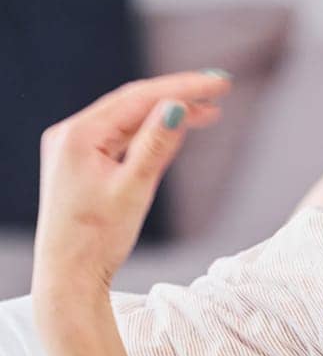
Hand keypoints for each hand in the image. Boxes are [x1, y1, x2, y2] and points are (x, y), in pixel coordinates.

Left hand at [32, 71, 230, 306]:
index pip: (139, 98)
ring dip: (167, 114)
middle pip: (133, 103)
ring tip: (209, 112)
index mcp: (79, 134)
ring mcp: (74, 147)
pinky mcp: (81, 163)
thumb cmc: (98, 238)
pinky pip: (121, 138)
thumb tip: (177, 107)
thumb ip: (156, 146)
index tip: (220, 83)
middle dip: (178, 95)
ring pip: (128, 120)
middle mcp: (72, 134)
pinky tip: (174, 131)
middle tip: (221, 90)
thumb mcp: (134, 189)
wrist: (69, 273)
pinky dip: (150, 133)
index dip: (183, 87)